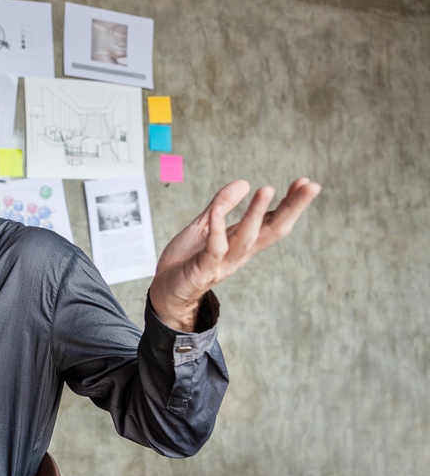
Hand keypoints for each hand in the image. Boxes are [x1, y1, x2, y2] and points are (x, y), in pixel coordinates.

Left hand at [149, 177, 321, 330]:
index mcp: (242, 242)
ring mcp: (223, 262)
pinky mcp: (203, 269)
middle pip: (272, 230)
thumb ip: (222, 205)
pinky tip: (219, 211)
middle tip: (311, 186)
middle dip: (292, 209)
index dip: (290, 203)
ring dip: (257, 214)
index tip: (305, 182)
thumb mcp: (204, 227)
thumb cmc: (186, 262)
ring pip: (247, 238)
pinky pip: (214, 249)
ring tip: (267, 190)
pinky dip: (217, 230)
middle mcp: (239, 253)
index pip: (273, 221)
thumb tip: (244, 182)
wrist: (165, 293)